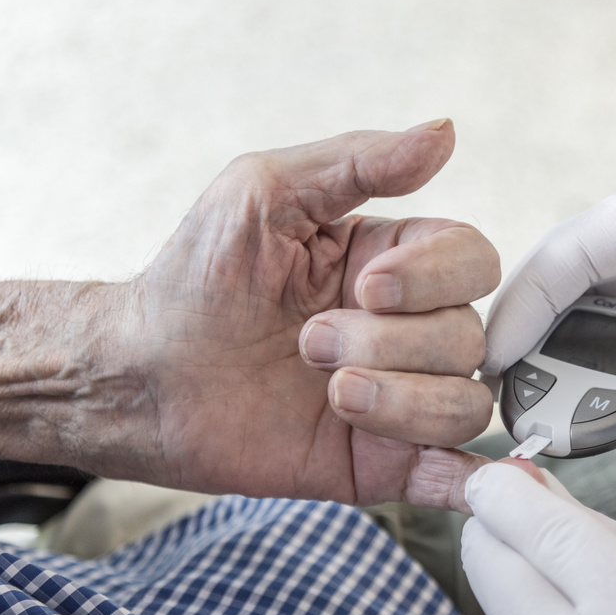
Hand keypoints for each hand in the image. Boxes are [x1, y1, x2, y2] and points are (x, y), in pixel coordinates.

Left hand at [128, 123, 498, 508]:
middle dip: (389, 342)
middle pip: (469, 337)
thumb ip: (359, 161)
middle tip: (310, 343)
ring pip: (465, 403)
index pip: (474, 262)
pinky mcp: (381, 463)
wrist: (142, 377)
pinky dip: (468, 480)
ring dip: (400, 400)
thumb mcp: (265, 192)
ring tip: (329, 393)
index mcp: (396, 264)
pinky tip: (455, 478)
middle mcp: (408, 332)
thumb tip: (444, 133)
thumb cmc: (196, 279)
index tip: (364, 285)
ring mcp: (401, 399)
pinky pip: (452, 474)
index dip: (433, 278)